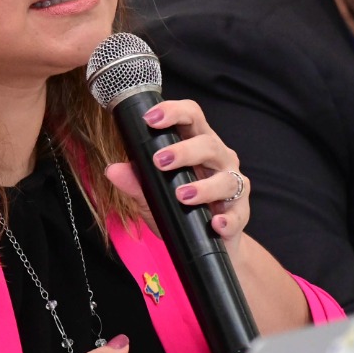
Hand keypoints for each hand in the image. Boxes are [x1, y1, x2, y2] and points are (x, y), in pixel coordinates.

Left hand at [104, 98, 250, 243]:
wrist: (207, 240)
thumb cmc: (179, 209)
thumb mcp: (151, 196)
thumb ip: (135, 182)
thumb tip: (112, 170)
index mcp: (197, 145)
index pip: (191, 116)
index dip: (174, 112)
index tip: (150, 119)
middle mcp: (219, 159)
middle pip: (208, 144)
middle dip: (184, 151)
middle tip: (160, 161)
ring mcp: (233, 184)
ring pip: (226, 178)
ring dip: (204, 187)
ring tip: (182, 195)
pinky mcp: (241, 212)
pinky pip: (238, 214)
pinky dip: (227, 219)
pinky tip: (215, 223)